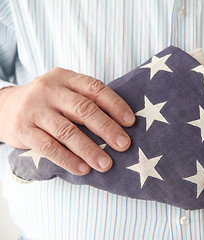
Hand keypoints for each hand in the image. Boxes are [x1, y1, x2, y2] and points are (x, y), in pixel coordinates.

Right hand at [0, 67, 134, 174]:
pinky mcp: (23, 130)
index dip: (115, 104)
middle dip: (107, 129)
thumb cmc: (46, 102)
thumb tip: (121, 124)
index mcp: (64, 77)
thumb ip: (86, 100)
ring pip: (67, 131)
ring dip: (90, 150)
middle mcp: (49, 90)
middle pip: (83, 109)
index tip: (130, 121)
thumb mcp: (64, 91)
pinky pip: (48, 147)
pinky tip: (83, 169)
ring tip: (106, 163)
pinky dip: (68, 159)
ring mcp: (34, 109)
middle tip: (124, 145)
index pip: (95, 88)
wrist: (3, 107)